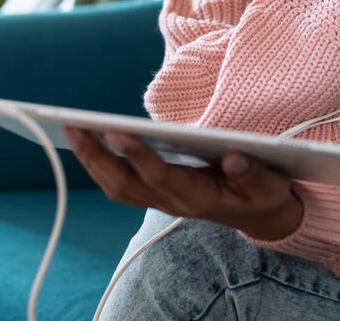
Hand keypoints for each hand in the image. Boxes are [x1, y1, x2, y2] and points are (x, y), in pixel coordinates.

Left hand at [63, 127, 303, 239]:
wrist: (259, 213)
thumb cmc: (262, 193)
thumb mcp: (267, 183)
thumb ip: (252, 173)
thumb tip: (234, 157)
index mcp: (198, 198)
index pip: (160, 177)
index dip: (137, 155)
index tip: (116, 130)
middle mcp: (173, 203)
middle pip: (125, 185)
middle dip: (97, 157)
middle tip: (73, 126)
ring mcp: (161, 201)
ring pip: (116, 187)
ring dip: (92, 160)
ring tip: (72, 129)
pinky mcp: (156, 194)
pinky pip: (119, 184)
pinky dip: (100, 164)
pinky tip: (89, 141)